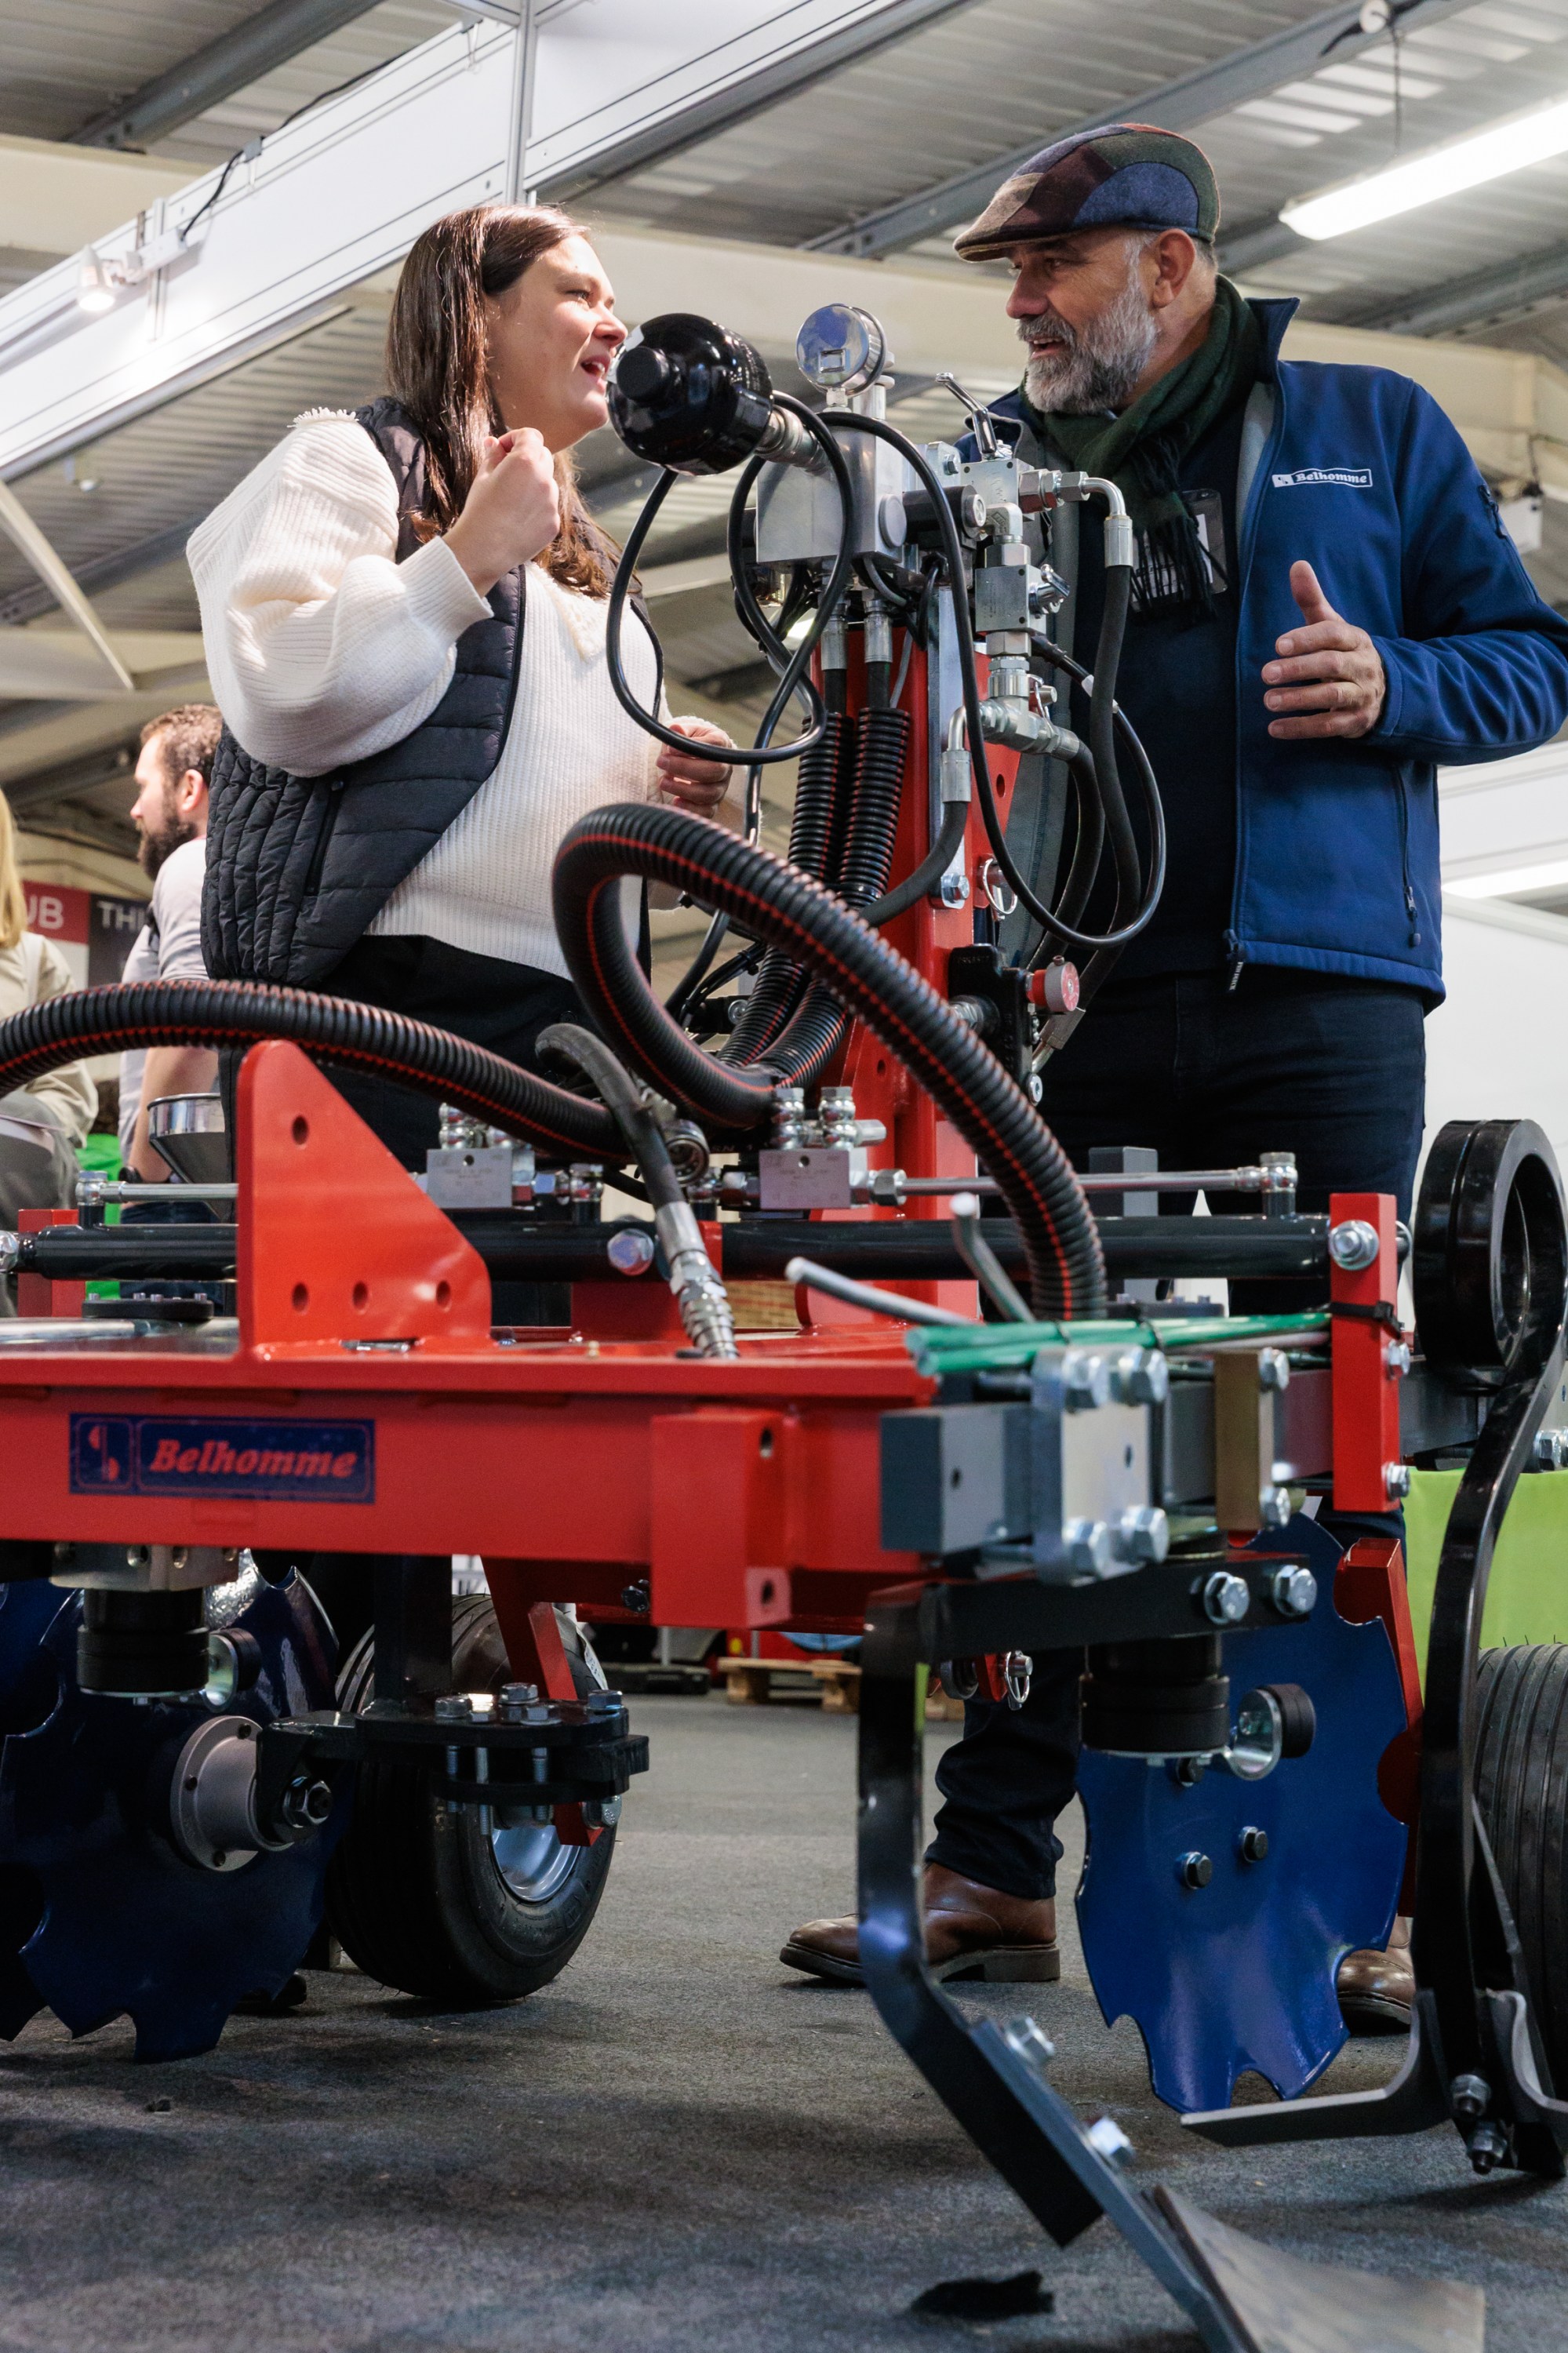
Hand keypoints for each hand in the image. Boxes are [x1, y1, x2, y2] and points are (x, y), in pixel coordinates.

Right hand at [443, 429, 560, 595]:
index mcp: (525, 461)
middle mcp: (544, 479)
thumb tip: (494, 443)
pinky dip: (537, 506)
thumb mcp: (482, 478)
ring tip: (511, 499)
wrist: (483, 550)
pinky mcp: (554, 522)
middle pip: (543, 455)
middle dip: (527, 457)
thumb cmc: (479, 511)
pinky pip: (549, 506)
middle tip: (507, 471)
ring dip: (534, 482)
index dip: (515, 438)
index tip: (503, 449)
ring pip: (547, 482)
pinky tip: (517, 518)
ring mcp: (552, 502)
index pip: (531, 435)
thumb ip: (493, 456)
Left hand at [656, 716, 733, 814]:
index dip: (690, 749)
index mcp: (721, 744)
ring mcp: (721, 787)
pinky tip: (675, 801)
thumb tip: (676, 729)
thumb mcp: (686, 733)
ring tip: (662, 781)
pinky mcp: (714, 804)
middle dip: (684, 768)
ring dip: (683, 789)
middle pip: (713, 770)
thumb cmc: (689, 744)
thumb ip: (681, 731)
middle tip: (661, 763)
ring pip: (709, 792)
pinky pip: (707, 811)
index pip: (712, 746)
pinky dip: (690, 808)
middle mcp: (725, 766)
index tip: (669, 749)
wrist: (693, 760)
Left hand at [1261, 560, 1386, 739]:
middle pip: (1331, 666)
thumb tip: (1297, 564)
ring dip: (1299, 700)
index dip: (1307, 638)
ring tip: (1268, 700)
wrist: (1384, 691)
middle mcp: (1362, 667)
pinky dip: (1301, 728)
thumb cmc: (1345, 654)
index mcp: (1355, 640)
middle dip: (1299, 669)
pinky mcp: (1355, 722)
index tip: (1278, 644)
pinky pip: (1328, 727)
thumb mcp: (1333, 626)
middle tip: (1266, 673)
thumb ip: (1312, 600)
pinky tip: (1275, 728)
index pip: (1333, 635)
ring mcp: (1361, 696)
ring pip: (1332, 697)